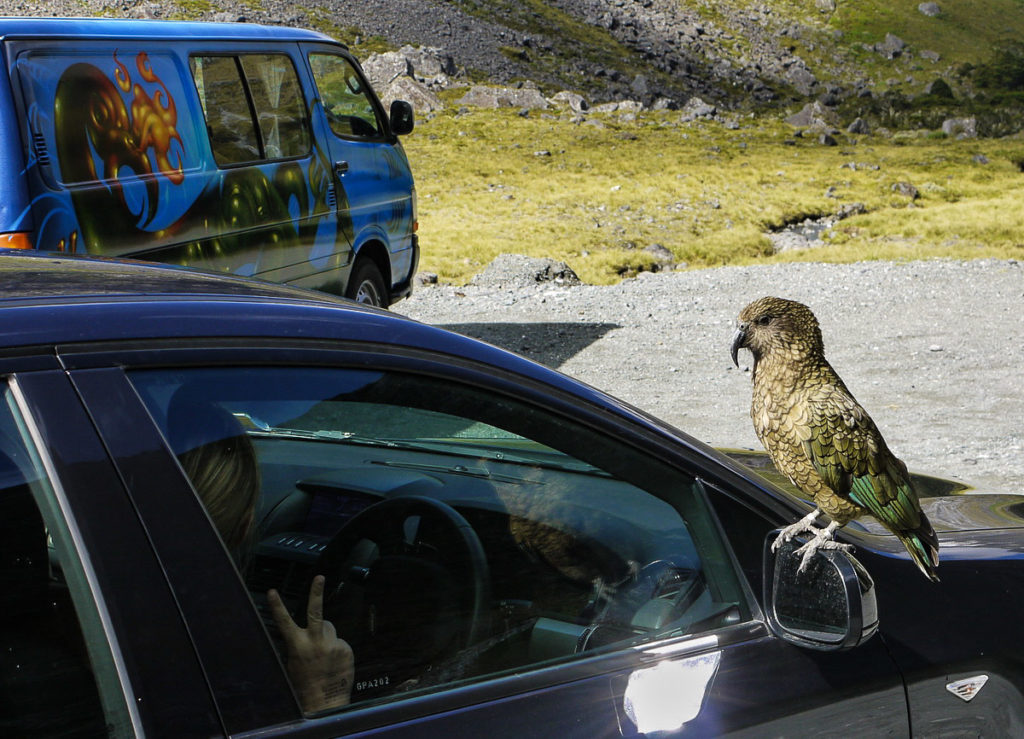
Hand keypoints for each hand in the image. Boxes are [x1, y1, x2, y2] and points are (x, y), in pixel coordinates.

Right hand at [268, 575, 353, 712]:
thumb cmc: (305, 684)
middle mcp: (315, 642)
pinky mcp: (345, 648)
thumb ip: (298, 645)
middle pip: (316, 612)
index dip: (277, 606)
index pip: (284, 622)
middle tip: (319, 577)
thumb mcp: (293, 663)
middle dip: (316, 592)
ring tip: (324, 653)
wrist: (325, 701)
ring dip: (326, 635)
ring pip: (329, 628)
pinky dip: (337, 648)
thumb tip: (304, 633)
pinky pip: (340, 641)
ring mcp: (332, 644)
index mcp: (297, 646)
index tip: (272, 591)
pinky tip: (333, 661)